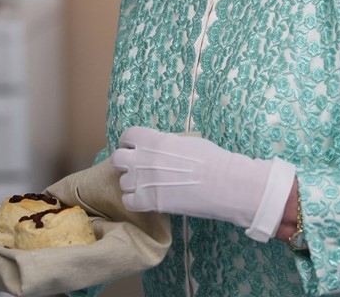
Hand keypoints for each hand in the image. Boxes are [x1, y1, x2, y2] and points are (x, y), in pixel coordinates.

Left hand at [110, 127, 295, 241]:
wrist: (223, 183)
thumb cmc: (212, 159)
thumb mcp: (186, 142)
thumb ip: (166, 144)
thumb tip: (162, 149)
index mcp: (153, 139)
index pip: (127, 136)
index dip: (128, 143)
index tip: (133, 149)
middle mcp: (142, 158)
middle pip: (117, 159)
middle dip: (125, 164)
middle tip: (137, 169)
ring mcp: (143, 181)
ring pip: (123, 183)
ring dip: (133, 184)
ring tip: (147, 187)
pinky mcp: (148, 202)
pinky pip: (128, 201)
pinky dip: (135, 202)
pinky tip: (147, 201)